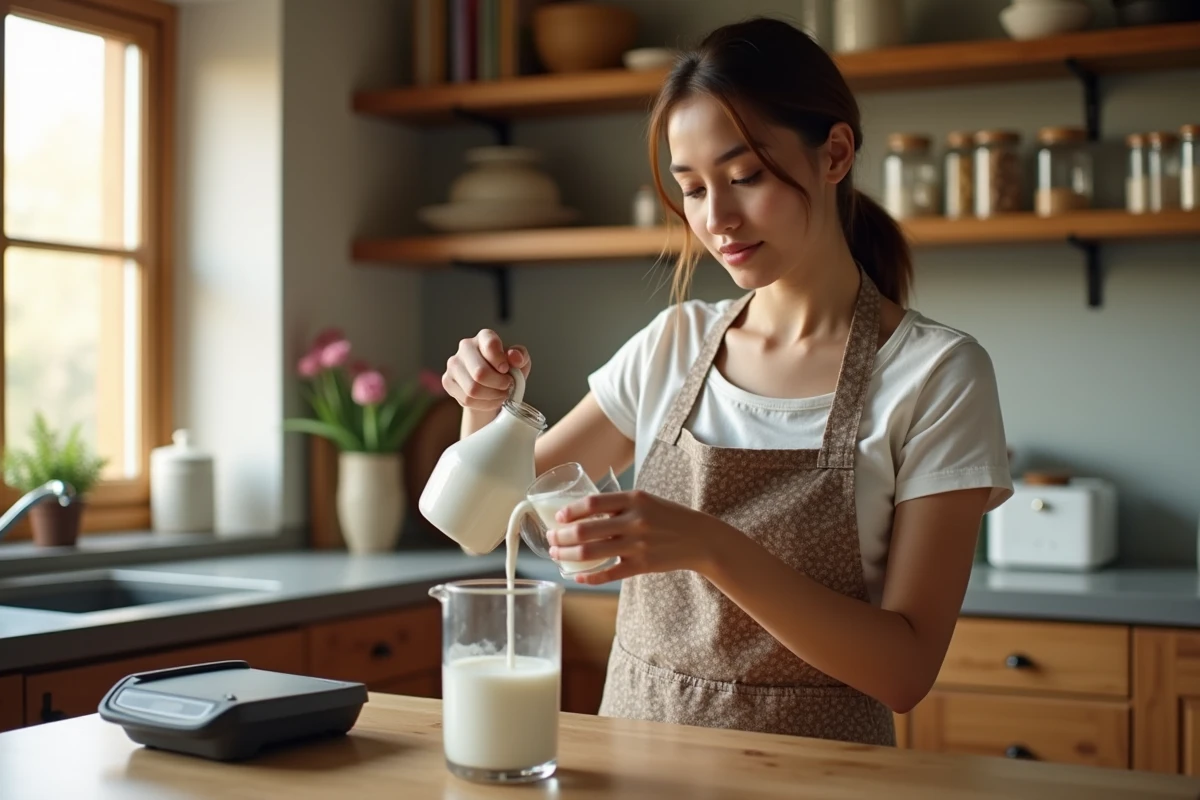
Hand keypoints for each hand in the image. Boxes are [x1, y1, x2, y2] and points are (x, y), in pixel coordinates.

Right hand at [443, 329, 530, 411]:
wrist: (492, 386)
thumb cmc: (507, 371)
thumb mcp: (520, 362)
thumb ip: (521, 356)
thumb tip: (514, 357)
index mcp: (484, 337)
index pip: (490, 345)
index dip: (500, 361)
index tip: (506, 370)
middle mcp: (466, 347)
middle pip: (480, 373)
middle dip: (498, 384)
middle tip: (507, 386)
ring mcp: (454, 364)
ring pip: (472, 389)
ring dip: (492, 396)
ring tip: (501, 394)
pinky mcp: (447, 380)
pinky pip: (466, 399)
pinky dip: (483, 404)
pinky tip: (490, 400)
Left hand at [546, 490, 733, 584]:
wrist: (700, 538)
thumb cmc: (669, 516)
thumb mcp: (646, 500)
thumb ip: (619, 505)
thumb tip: (584, 512)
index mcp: (633, 499)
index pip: (592, 503)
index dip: (570, 511)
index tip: (557, 517)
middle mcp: (634, 521)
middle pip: (586, 530)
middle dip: (561, 536)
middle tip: (550, 539)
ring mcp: (637, 545)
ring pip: (592, 553)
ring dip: (569, 555)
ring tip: (557, 555)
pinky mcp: (641, 565)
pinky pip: (609, 573)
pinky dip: (590, 576)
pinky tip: (578, 576)